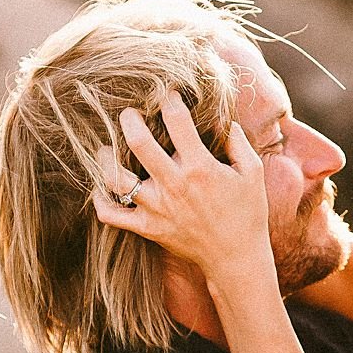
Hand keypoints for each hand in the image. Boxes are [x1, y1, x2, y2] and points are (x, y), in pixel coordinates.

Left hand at [93, 90, 272, 288]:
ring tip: (106, 148)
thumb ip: (237, 141)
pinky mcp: (147, 228)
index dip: (170, 100)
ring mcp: (157, 208)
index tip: (168, 95)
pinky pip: (112, 215)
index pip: (177, 121)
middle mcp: (174, 185)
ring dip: (106, 158)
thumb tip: (222, 119)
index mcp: (200, 167)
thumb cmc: (247, 213)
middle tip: (129, 113)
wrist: (236, 257)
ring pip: (116, 178)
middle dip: (129, 119)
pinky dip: (100, 201)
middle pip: (139, 142)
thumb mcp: (252, 172)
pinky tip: (102, 188)